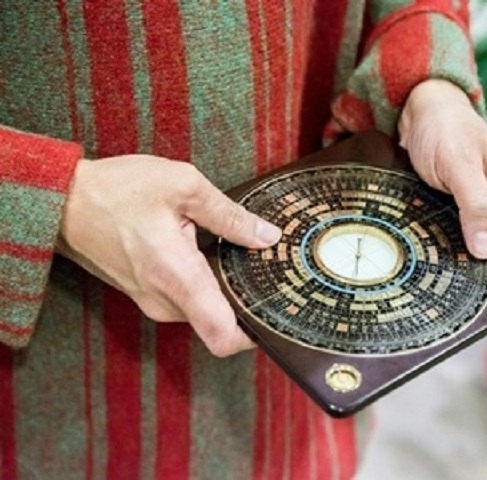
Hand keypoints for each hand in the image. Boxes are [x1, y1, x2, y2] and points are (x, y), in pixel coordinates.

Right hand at [57, 155, 281, 356]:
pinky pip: (184, 299)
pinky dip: (200, 283)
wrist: (61, 200)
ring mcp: (152, 302)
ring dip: (220, 288)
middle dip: (243, 300)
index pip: (224, 337)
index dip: (255, 335)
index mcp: (178, 279)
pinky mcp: (144, 295)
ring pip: (203, 309)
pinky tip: (204, 251)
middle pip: (220, 322)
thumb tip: (266, 236)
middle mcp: (165, 301)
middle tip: (261, 269)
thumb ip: (230, 215)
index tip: (273, 313)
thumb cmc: (116, 191)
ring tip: (231, 253)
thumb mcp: (183, 186)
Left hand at [399, 79, 486, 266]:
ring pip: (486, 257)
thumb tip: (484, 250)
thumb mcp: (461, 166)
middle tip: (467, 291)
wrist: (420, 112)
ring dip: (470, 266)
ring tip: (449, 279)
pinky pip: (464, 246)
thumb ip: (476, 206)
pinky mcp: (463, 219)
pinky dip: (454, 255)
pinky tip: (438, 263)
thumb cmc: (448, 129)